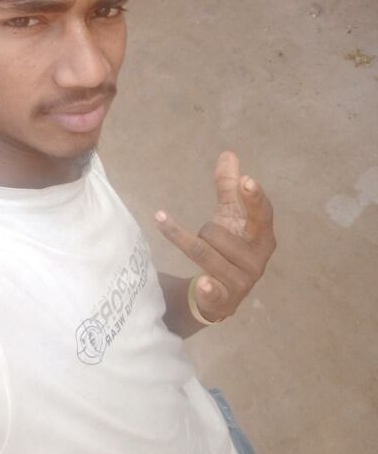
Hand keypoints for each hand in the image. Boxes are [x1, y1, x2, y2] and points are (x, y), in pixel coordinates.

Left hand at [155, 151, 275, 321]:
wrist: (222, 292)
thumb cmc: (230, 246)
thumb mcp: (230, 215)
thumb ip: (228, 187)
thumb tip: (228, 154)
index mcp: (262, 235)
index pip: (261, 213)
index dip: (254, 197)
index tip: (246, 180)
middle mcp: (258, 258)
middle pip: (217, 232)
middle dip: (204, 230)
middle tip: (209, 237)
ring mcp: (244, 281)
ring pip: (205, 252)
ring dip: (192, 245)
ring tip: (199, 249)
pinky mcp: (227, 299)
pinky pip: (212, 288)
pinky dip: (207, 286)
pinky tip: (202, 282)